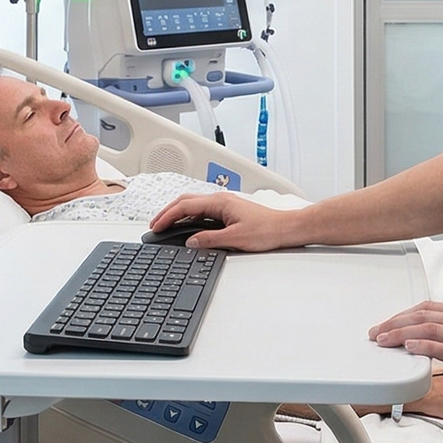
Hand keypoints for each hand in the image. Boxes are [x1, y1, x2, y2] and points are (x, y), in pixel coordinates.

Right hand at [148, 191, 304, 251]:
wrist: (286, 228)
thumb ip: (209, 240)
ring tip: (167, 225)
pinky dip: (190, 218)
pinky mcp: (229, 212)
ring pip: (194, 205)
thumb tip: (191, 242)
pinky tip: (188, 227)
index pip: (185, 206)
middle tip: (155, 225)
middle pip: (186, 202)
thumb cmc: (267, 230)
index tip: (156, 226)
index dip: (167, 216)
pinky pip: (203, 211)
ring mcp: (225, 205)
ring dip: (178, 214)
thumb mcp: (235, 239)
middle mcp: (221, 200)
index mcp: (219, 202)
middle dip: (168, 212)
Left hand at [370, 300, 442, 400]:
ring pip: (429, 328)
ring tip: (383, 340)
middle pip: (423, 314)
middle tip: (376, 332)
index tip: (388, 324)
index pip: (430, 308)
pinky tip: (408, 347)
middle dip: (394, 322)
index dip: (404, 315)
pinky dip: (423, 345)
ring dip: (400, 333)